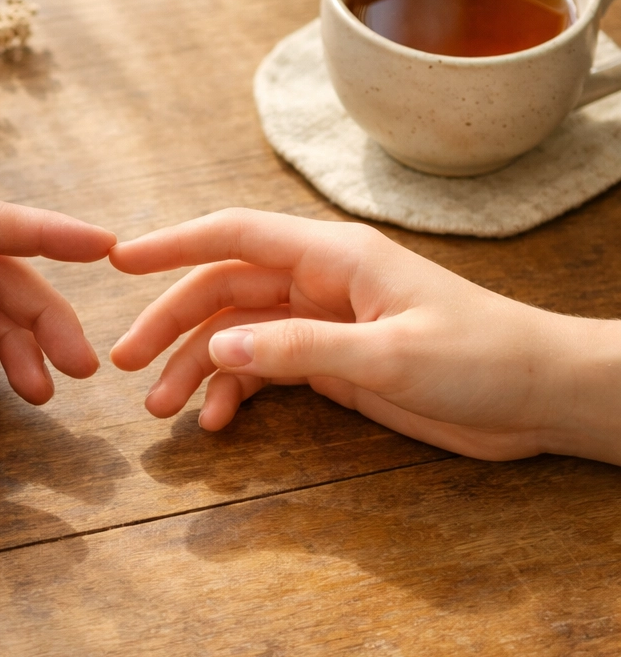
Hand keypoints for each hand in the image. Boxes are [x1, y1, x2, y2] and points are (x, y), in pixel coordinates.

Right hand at [110, 209, 620, 464]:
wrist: (538, 397)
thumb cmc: (482, 358)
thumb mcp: (390, 355)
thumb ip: (301, 348)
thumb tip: (218, 346)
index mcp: (332, 257)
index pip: (234, 236)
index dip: (172, 244)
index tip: (120, 261)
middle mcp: (317, 282)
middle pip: (223, 290)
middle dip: (171, 324)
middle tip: (125, 364)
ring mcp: (321, 322)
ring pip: (237, 334)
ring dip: (196, 366)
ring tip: (161, 408)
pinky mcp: (330, 361)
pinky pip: (264, 368)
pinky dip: (235, 391)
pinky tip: (217, 420)